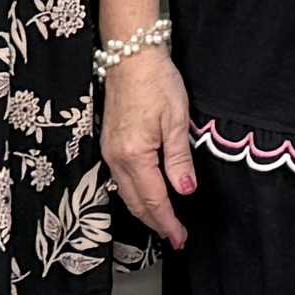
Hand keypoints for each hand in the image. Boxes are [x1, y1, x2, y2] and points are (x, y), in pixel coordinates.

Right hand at [98, 43, 196, 249]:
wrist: (130, 55)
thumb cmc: (157, 82)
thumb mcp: (177, 120)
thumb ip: (179, 159)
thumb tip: (185, 191)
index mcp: (135, 156)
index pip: (154, 200)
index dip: (168, 223)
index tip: (181, 239)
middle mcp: (117, 159)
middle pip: (136, 203)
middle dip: (156, 224)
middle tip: (175, 239)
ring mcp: (109, 152)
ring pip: (126, 194)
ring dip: (145, 212)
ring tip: (164, 224)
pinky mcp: (109, 144)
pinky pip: (121, 180)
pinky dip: (135, 195)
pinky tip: (147, 197)